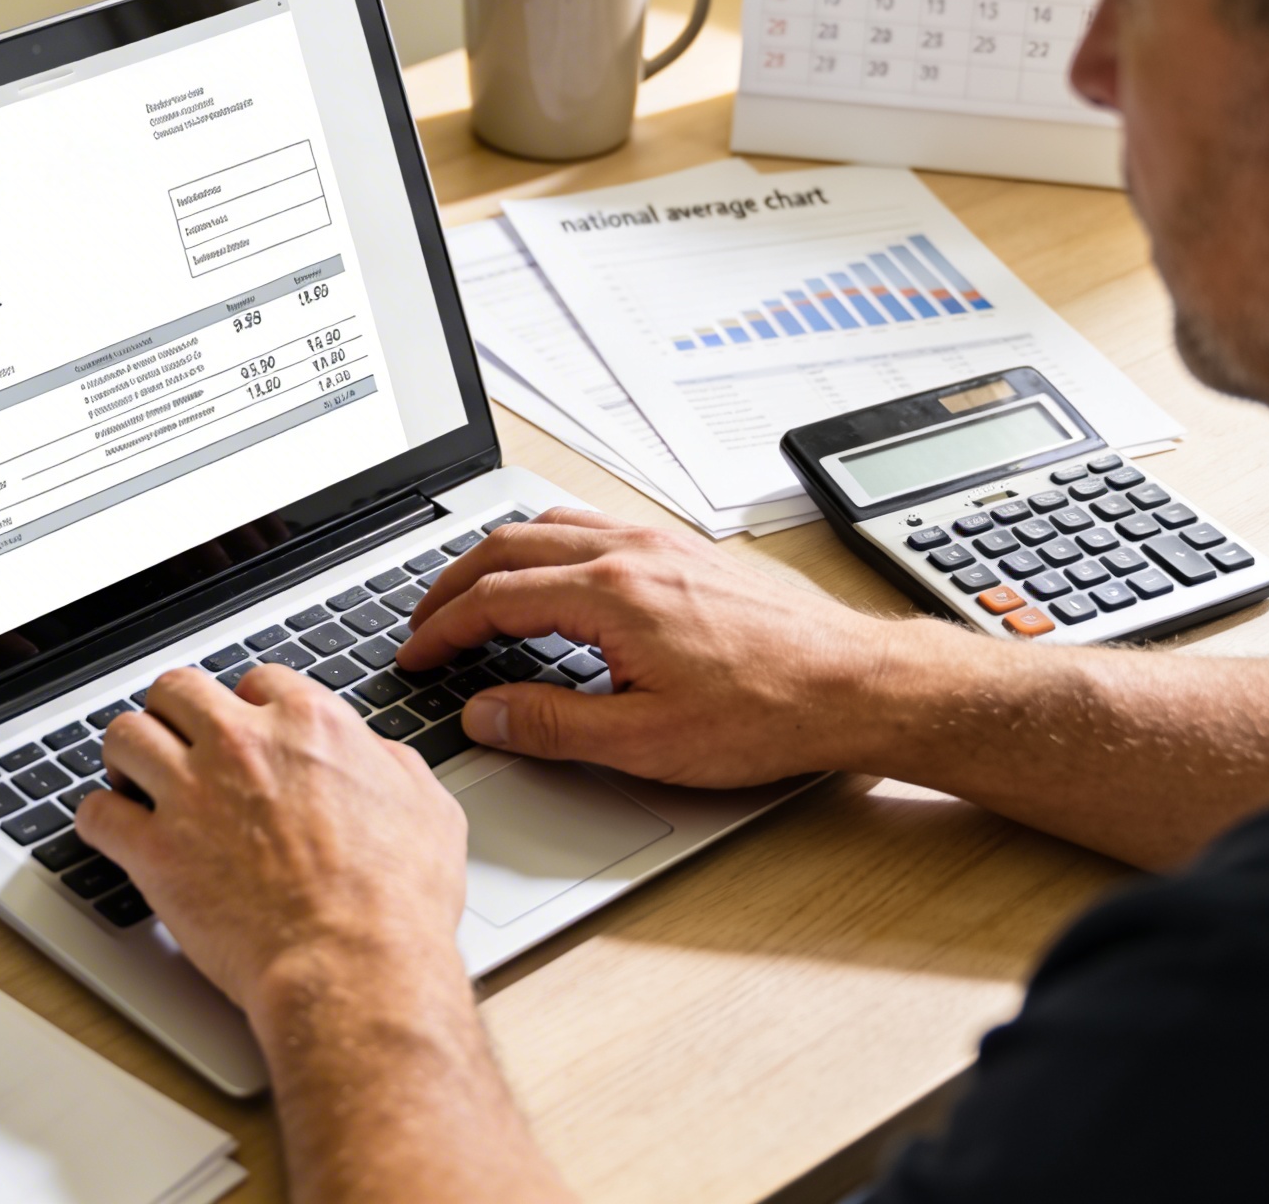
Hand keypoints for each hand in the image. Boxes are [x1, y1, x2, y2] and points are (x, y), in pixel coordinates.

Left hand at [72, 665, 468, 1020]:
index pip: (258, 681)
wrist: (353, 966)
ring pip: (125, 736)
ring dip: (127, 754)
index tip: (244, 728)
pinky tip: (112, 830)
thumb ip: (395, 766)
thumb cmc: (396, 903)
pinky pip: (96, 813)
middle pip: (178, 690)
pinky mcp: (154, 852)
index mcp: (310, 726)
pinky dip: (98, 820)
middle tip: (178, 741)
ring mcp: (192, 795)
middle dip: (175, 713)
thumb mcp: (429, 810)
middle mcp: (243, 746)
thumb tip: (377, 756)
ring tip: (132, 776)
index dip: (248, 706)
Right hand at [398, 507, 919, 786]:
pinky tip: (551, 579)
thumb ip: (550, 726)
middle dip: (452, 585)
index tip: (414, 656)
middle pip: (509, 546)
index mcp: (611, 594)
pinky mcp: (686, 551)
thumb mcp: (644, 742)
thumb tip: (484, 715)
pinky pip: (592, 526)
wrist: (854, 685)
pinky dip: (546, 546)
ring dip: (497, 557)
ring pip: (550, 525)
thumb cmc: (767, 712)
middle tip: (422, 624)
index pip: (494, 599)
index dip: (441, 630)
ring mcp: (661, 544)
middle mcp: (632, 552)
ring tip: (471, 596)